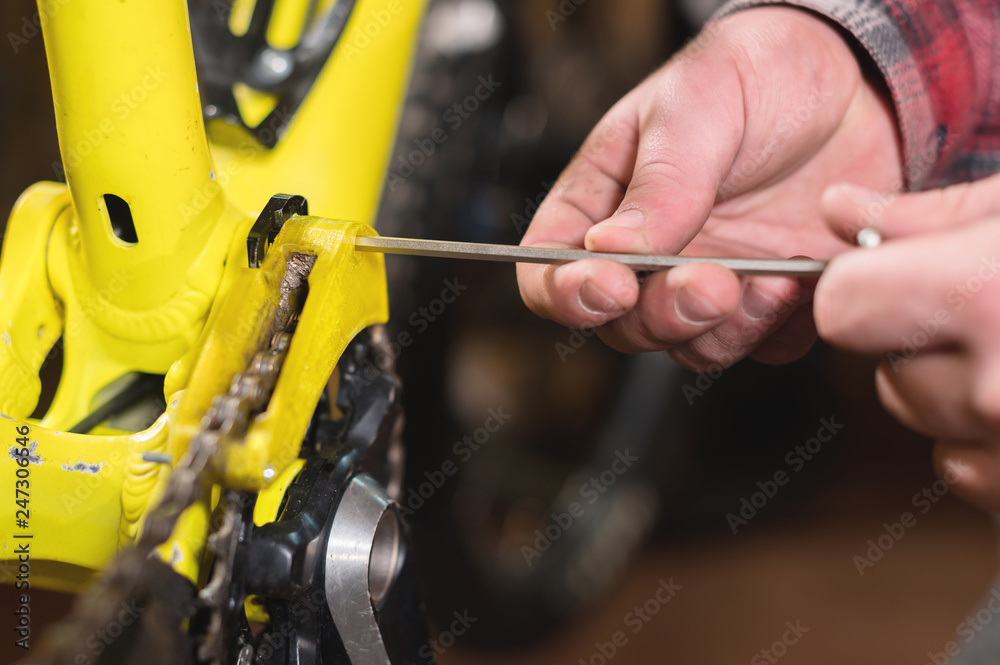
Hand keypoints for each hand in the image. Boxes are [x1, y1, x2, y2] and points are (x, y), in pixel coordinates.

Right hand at [517, 6, 901, 368]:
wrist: (854, 81)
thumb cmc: (756, 74)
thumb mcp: (697, 104)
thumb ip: (660, 182)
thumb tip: (609, 247)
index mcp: (601, 203)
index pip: (548, 270)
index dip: (567, 294)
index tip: (612, 285)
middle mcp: (647, 256)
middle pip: (621, 326)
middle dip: (663, 315)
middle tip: (710, 283)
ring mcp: (709, 281)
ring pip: (690, 348)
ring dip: (726, 330)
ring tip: (773, 278)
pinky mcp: (769, 301)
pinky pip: (764, 348)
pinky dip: (781, 329)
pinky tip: (803, 276)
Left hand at [816, 173, 999, 511]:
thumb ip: (926, 214)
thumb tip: (834, 207)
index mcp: (984, 295)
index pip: (841, 306)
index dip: (864, 287)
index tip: (900, 273)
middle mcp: (993, 387)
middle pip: (884, 371)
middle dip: (917, 343)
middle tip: (993, 312)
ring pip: (926, 420)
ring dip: (957, 390)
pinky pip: (969, 470)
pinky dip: (990, 440)